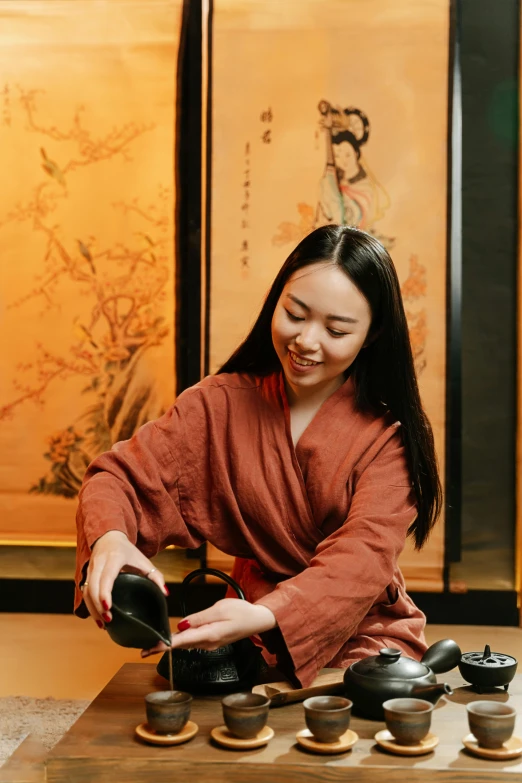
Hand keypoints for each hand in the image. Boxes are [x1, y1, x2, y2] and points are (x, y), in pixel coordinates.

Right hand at [82, 530, 167, 628]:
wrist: (109, 537)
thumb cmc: (128, 551)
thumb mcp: (143, 560)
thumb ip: (155, 576)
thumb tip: (165, 593)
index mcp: (114, 558)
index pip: (106, 577)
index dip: (105, 593)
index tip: (108, 607)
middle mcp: (99, 562)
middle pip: (92, 586)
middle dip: (98, 606)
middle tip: (109, 621)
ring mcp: (91, 568)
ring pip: (86, 591)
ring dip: (93, 609)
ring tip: (103, 624)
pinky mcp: (86, 575)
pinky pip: (84, 592)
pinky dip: (90, 606)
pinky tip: (98, 617)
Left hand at [141, 598, 276, 657]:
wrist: (258, 620)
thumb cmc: (242, 612)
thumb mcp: (220, 609)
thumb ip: (199, 618)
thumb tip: (181, 625)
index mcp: (208, 635)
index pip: (180, 642)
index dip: (162, 646)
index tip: (148, 650)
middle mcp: (207, 643)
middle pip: (180, 645)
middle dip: (162, 646)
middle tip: (144, 648)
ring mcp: (210, 644)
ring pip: (186, 643)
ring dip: (171, 643)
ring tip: (154, 642)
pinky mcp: (212, 641)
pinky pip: (193, 640)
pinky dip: (181, 640)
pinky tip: (174, 637)